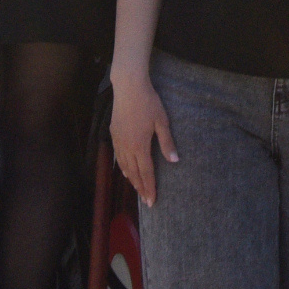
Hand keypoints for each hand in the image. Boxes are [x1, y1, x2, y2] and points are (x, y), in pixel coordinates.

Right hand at [109, 69, 177, 205]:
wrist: (128, 87)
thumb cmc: (148, 102)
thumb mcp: (162, 122)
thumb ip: (167, 142)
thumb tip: (174, 161)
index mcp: (140, 146)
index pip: (146, 172)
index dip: (150, 187)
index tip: (152, 201)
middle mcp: (127, 147)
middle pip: (134, 173)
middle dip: (141, 188)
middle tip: (146, 201)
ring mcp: (118, 141)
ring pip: (124, 166)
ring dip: (131, 179)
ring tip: (137, 189)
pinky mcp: (113, 133)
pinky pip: (118, 156)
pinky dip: (122, 167)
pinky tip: (125, 170)